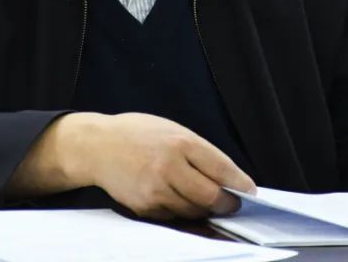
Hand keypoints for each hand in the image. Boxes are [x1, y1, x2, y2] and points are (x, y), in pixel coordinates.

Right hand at [75, 112, 255, 219]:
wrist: (97, 146)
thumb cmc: (137, 134)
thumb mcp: (171, 130)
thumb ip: (198, 151)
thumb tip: (226, 176)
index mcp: (180, 142)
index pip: (221, 168)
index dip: (239, 183)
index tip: (250, 191)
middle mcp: (168, 167)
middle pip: (210, 196)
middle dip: (226, 203)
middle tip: (232, 203)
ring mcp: (155, 189)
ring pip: (193, 211)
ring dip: (205, 209)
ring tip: (207, 201)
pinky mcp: (144, 206)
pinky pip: (173, 216)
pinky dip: (182, 212)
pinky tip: (180, 201)